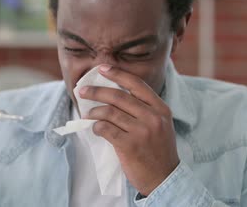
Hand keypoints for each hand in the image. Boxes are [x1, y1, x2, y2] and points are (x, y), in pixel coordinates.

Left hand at [79, 65, 178, 195]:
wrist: (164, 178)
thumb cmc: (158, 150)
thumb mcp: (161, 124)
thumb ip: (145, 108)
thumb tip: (116, 92)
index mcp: (161, 109)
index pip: (136, 84)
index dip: (117, 74)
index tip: (102, 69)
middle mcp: (153, 117)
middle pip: (118, 96)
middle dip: (96, 91)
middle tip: (82, 91)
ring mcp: (142, 131)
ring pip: (109, 112)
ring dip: (93, 111)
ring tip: (86, 114)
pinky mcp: (130, 145)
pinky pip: (106, 129)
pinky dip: (96, 127)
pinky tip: (95, 128)